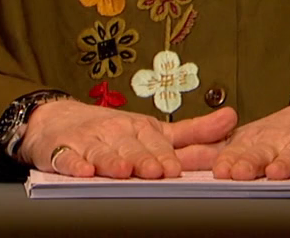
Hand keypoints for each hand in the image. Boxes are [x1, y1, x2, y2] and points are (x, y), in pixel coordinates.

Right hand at [19, 99, 237, 178]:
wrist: (57, 121)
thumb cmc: (113, 130)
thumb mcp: (154, 129)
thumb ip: (193, 132)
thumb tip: (232, 119)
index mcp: (139, 128)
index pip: (155, 143)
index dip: (164, 156)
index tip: (175, 168)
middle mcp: (115, 132)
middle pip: (130, 147)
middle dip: (143, 159)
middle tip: (155, 171)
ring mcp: (88, 142)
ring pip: (101, 153)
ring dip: (111, 161)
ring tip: (124, 170)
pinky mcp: (62, 152)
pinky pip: (67, 159)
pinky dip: (74, 165)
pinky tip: (82, 171)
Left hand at [210, 94, 289, 180]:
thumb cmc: (281, 134)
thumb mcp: (247, 139)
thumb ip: (215, 151)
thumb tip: (179, 159)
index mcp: (255, 140)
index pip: (238, 151)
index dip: (229, 160)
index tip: (219, 170)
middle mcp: (277, 141)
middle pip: (263, 152)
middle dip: (250, 162)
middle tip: (238, 172)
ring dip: (283, 163)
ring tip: (274, 172)